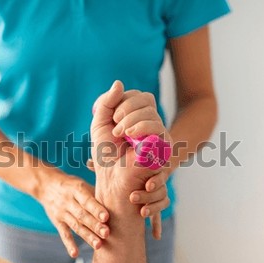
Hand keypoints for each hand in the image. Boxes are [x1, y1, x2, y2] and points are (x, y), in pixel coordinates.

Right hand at [38, 170, 109, 257]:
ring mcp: (62, 213)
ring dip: (87, 236)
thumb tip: (117, 201)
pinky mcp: (57, 222)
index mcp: (77, 190)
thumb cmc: (72, 185)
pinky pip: (63, 234)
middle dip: (95, 225)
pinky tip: (75, 254)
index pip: (87, 201)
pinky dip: (69, 244)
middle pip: (82, 215)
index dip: (97, 209)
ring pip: (76, 226)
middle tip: (107, 234)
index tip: (106, 217)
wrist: (46, 185)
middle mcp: (68, 201)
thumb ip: (96, 193)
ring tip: (98, 246)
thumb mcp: (82, 183)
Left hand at [91, 81, 168, 222]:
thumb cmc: (105, 155)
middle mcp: (149, 122)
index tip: (111, 117)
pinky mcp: (163, 146)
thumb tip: (119, 82)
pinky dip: (141, 128)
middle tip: (115, 129)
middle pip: (145, 100)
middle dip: (126, 110)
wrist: (112, 179)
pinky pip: (157, 127)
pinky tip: (129, 137)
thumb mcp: (100, 123)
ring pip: (151, 113)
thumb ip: (107, 102)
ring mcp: (158, 133)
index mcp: (136, 116)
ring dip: (130, 121)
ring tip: (120, 135)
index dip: (122, 100)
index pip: (135, 95)